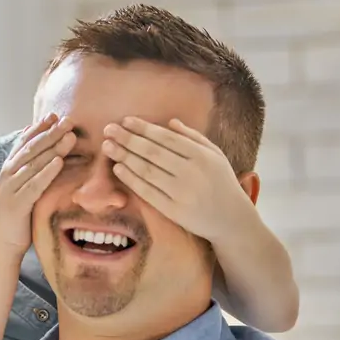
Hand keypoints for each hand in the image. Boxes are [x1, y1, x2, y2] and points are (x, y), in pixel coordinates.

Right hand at [0, 113, 76, 251]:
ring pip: (33, 163)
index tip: (55, 115)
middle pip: (31, 148)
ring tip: (69, 135)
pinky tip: (59, 162)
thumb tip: (42, 150)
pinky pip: (34, 185)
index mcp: (9, 169)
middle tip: (68, 120)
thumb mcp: (21, 188)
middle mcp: (8, 175)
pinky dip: (47, 172)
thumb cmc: (16, 216)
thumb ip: (29, 169)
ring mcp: (11, 188)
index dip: (39, 127)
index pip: (24, 142)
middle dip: (50, 133)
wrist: (1, 244)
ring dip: (52, 148)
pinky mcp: (17, 204)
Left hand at [102, 117, 255, 244]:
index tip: (125, 120)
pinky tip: (118, 168)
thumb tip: (170, 122)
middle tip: (108, 130)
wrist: (231, 218)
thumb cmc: (221, 182)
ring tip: (108, 146)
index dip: (144, 128)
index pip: (166, 138)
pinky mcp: (174, 210)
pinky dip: (131, 179)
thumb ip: (194, 137)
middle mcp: (191, 172)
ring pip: (147, 171)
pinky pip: (147, 192)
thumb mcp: (215, 155)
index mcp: (201, 155)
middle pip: (152, 152)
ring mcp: (182, 192)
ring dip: (125, 156)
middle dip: (128, 139)